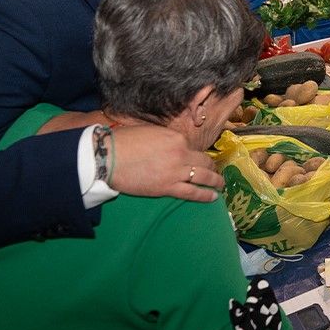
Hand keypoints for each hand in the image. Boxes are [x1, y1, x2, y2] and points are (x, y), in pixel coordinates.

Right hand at [108, 124, 222, 201]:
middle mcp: (181, 153)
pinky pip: (193, 193)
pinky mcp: (168, 188)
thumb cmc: (123, 141)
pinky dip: (205, 195)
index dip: (194, 153)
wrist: (108, 157)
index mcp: (176, 137)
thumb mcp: (149, 132)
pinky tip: (213, 197)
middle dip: (211, 166)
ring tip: (221, 185)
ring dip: (215, 181)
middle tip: (215, 170)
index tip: (196, 158)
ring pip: (204, 176)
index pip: (191, 146)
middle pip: (203, 161)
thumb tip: (170, 145)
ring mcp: (177, 171)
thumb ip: (165, 139)